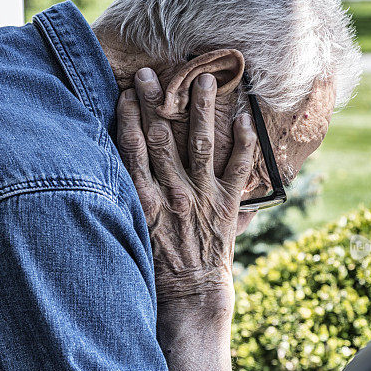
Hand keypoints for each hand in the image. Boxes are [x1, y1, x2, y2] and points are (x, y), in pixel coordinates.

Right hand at [116, 67, 256, 308]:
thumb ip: (134, 202)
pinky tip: (247, 120)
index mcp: (144, 200)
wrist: (190, 297)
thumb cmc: (158, 269)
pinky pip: (237, 169)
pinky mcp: (227, 206)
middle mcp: (171, 194)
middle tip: (153, 73)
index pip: (132, 149)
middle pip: (161, 139)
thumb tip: (124, 172)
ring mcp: (201, 198)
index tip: (128, 93)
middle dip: (156, 103)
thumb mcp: (134, 234)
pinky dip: (244, 144)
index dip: (129, 118)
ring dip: (202, 111)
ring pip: (199, 145)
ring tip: (206, 80)